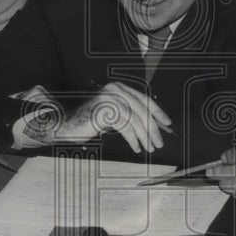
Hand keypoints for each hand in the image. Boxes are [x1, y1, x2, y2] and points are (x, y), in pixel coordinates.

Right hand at [48, 82, 172, 153]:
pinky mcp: (105, 110)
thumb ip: (132, 115)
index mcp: (119, 87)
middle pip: (142, 109)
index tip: (167, 124)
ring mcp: (109, 98)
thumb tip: (155, 126)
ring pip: (135, 119)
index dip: (158, 112)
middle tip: (159, 142)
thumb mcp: (115, 114)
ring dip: (144, 136)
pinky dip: (133, 139)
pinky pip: (125, 126)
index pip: (144, 98)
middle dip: (153, 128)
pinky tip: (135, 147)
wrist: (68, 123)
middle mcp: (115, 89)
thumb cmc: (91, 120)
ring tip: (148, 147)